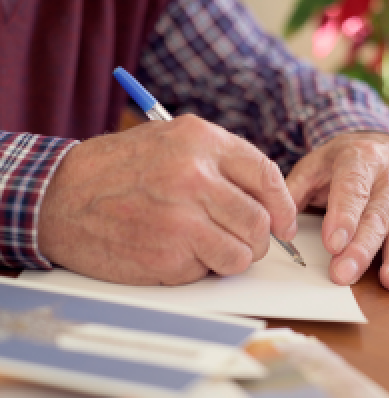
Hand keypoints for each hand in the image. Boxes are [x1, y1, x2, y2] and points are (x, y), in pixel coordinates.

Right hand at [38, 115, 296, 284]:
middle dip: (258, 238)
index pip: (266, 175)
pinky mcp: (169, 254)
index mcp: (200, 141)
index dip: (283, 205)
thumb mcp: (171, 142)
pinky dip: (203, 268)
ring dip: (233, 256)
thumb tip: (264, 200)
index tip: (285, 224)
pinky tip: (177, 251)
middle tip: (244, 241)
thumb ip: (220, 165)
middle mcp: (195, 176)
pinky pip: (211, 270)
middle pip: (260, 221)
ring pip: (243, 253)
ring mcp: (183, 217)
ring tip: (207, 247)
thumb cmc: (118, 170)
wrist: (62, 196)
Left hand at [286, 133, 388, 291]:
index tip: (332, 243)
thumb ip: (293, 190)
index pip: (352, 190)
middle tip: (344, 274)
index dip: (343, 217)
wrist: (384, 148)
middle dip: (361, 248)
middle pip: (376, 217)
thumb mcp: (314, 165)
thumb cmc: (344, 162)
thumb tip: (278, 225)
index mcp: (360, 160)